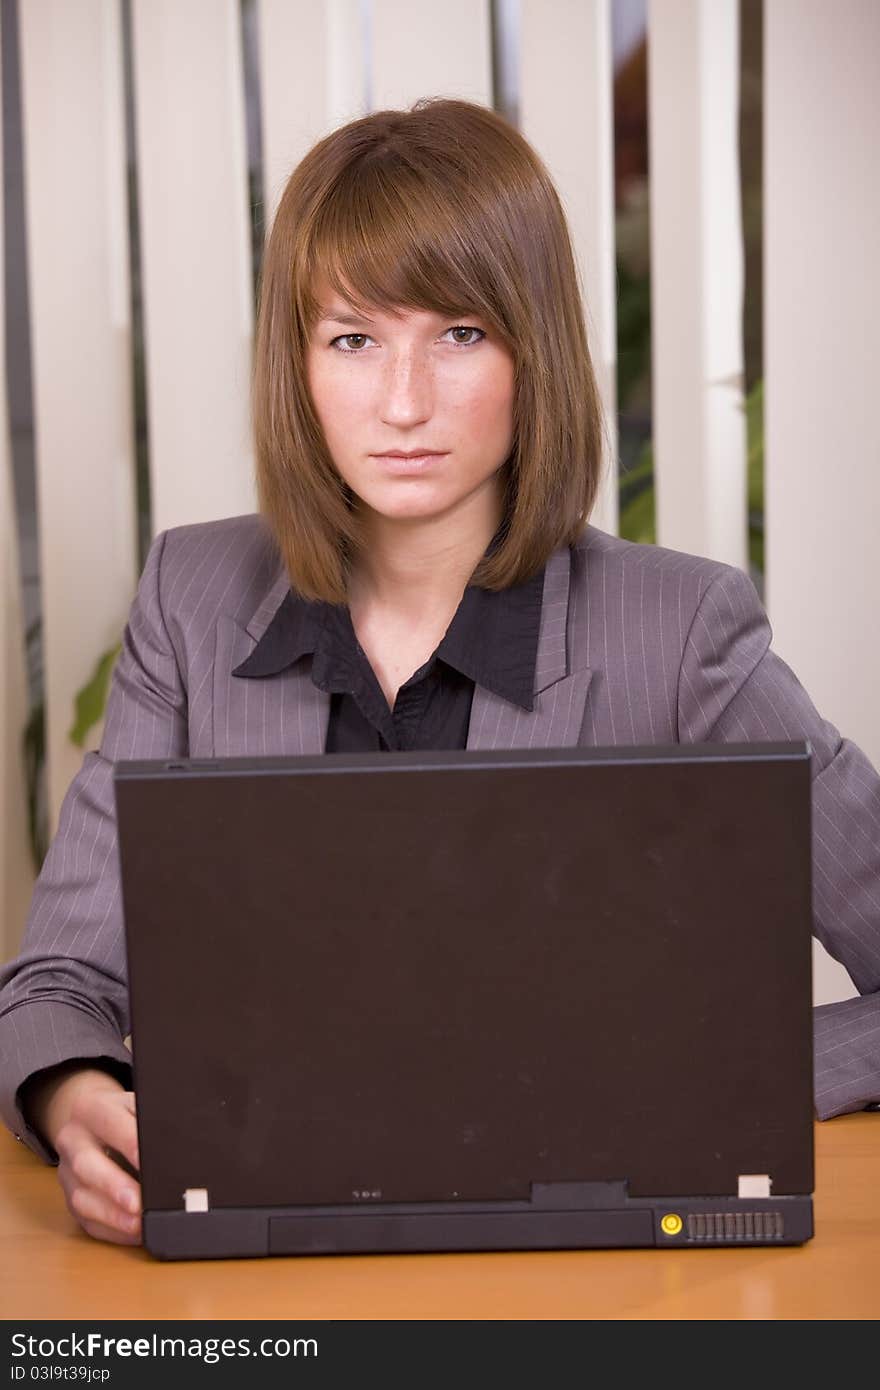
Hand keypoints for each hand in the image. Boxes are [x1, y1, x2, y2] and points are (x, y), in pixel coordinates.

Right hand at [25, 1065, 141, 1244]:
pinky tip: (133, 1233)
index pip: (110, 1123)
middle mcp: (72, 1139)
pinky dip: (111, 1230)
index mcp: (90, 1108)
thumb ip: (153, 1119)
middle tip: (138, 1203)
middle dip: (114, 1186)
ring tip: (138, 1225)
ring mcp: (66, 1172)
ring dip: (112, 1216)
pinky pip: (86, 1221)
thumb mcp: (137, 1104)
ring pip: (81, 1198)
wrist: (93, 1122)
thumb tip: (181, 1143)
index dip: (131, 1143)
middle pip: (85, 1164)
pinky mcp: (70, 1199)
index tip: (150, 1162)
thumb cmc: (125, 1115)